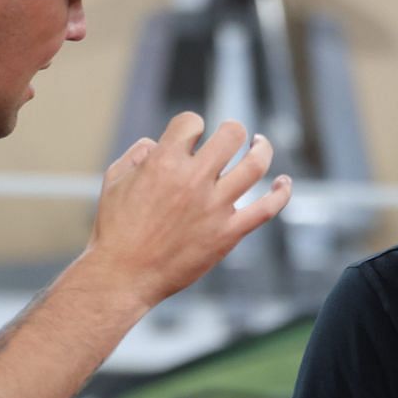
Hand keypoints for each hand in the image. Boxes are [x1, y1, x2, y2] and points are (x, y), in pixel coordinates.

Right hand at [86, 113, 290, 305]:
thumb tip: (157, 143)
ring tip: (259, 144)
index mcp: (163, 163)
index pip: (192, 122)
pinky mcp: (228, 234)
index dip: (191, 126)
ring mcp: (214, 207)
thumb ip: (137, 154)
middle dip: (231, 130)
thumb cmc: (114, 229)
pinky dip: (281, 193)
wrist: (123, 276)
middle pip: (231, 135)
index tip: (188, 139)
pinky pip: (266, 209)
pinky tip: (283, 183)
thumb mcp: (114, 181)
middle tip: (228, 137)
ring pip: (255, 165)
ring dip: (262, 148)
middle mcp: (193, 181)